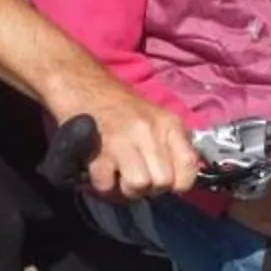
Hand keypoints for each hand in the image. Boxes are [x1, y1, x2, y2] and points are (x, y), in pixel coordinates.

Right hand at [57, 79, 198, 201]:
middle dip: (148, 188)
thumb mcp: (154, 118)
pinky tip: (100, 168)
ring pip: (138, 186)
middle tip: (134, 175)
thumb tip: (178, 182)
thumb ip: (169, 146)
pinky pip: (107, 185)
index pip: (189, 166)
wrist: (80, 83)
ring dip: (125, 188)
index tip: (163, 181)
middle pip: (162, 182)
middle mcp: (149, 130)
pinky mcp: (97, 150)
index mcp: (168, 124)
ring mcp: (123, 139)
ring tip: (117, 174)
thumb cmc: (117, 106)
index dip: (177, 183)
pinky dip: (101, 183)